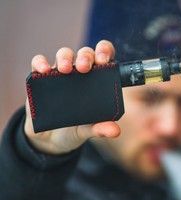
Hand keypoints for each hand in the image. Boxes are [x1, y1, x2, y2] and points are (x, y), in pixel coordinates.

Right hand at [24, 40, 120, 154]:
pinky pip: (39, 62)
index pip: (103, 57)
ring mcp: (60, 73)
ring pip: (64, 54)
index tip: (104, 61)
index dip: (105, 52)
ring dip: (65, 57)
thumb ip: (101, 128)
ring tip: (65, 69)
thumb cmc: (76, 128)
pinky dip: (40, 63)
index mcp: (97, 80)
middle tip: (84, 68)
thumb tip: (115, 131)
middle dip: (86, 56)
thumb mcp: (89, 129)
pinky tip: (44, 70)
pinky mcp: (40, 78)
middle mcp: (80, 72)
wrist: (51, 139)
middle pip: (85, 53)